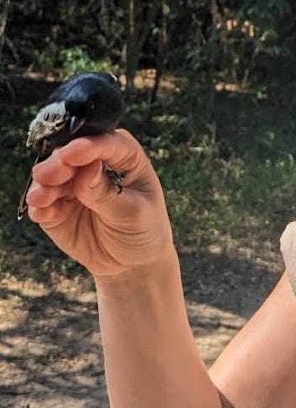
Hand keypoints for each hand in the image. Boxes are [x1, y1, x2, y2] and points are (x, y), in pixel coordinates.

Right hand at [23, 129, 175, 280]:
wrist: (132, 263)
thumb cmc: (143, 230)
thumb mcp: (134, 213)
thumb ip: (108, 193)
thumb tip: (86, 170)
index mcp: (124, 158)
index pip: (107, 144)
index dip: (89, 146)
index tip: (73, 153)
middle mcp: (94, 166)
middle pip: (71, 155)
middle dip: (58, 164)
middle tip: (51, 175)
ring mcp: (72, 186)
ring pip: (51, 176)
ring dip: (44, 184)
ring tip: (41, 196)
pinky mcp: (55, 207)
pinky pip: (42, 204)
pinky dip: (39, 205)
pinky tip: (40, 211)